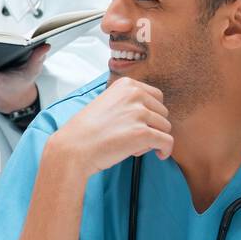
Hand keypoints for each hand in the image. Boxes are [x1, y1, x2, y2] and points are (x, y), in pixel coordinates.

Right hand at [47, 76, 172, 176]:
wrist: (73, 148)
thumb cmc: (86, 131)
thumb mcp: (106, 102)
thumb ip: (127, 101)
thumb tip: (149, 111)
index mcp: (126, 85)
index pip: (156, 96)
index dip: (151, 113)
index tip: (141, 124)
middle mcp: (134, 94)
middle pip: (163, 112)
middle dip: (152, 126)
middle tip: (133, 136)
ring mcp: (139, 113)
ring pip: (165, 127)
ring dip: (154, 139)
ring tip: (134, 145)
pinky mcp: (143, 133)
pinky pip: (167, 141)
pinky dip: (165, 150)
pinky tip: (159, 155)